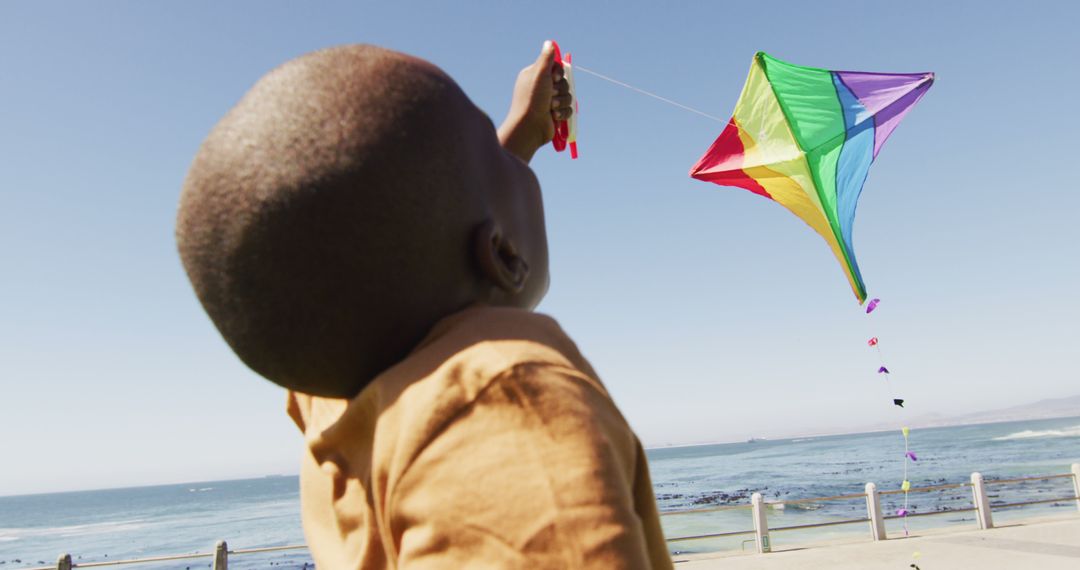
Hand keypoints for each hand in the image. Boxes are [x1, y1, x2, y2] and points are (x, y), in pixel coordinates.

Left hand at [498, 41, 573, 162]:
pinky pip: (568, 109)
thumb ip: (546, 58)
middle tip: (551, 95)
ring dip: (562, 102)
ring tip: (551, 108)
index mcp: (535, 76)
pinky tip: (554, 117)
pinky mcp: (555, 114)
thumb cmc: (532, 99)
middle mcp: (542, 88)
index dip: (559, 73)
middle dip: (561, 90)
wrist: (530, 127)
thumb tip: (549, 42)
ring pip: (568, 96)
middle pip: (564, 82)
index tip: (555, 77)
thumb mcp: (539, 74)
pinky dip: (563, 113)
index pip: (556, 67)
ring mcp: (549, 102)